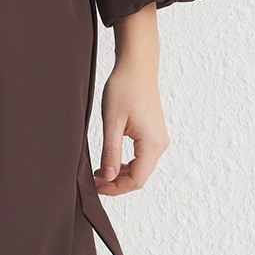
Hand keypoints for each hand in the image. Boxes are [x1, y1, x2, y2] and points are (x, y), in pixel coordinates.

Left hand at [96, 4, 168, 194]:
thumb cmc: (124, 89)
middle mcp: (160, 144)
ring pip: (141, 168)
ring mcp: (159, 139)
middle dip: (117, 182)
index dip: (115, 188)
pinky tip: (110, 159)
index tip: (96, 186)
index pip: (136, 180)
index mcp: (152, 143)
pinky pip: (142, 157)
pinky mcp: (154, 133)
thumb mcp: (112, 122)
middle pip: (140, 176)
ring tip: (99, 170)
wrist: (137, 66)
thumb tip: (107, 176)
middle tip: (94, 180)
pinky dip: (127, 162)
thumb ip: (110, 152)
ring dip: (121, 173)